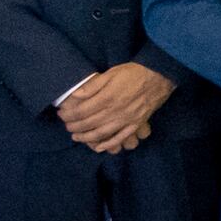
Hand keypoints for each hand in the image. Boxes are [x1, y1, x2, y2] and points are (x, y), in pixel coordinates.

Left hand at [56, 61, 175, 154]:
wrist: (158, 76)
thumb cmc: (133, 72)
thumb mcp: (111, 73)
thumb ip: (93, 86)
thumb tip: (76, 95)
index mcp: (107, 98)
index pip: (82, 111)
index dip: (69, 114)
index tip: (62, 114)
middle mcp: (115, 111)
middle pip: (89, 123)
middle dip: (74, 126)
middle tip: (66, 126)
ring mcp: (125, 120)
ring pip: (102, 133)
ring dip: (86, 137)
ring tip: (76, 137)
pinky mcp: (135, 124)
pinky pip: (120, 138)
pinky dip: (108, 144)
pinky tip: (98, 147)